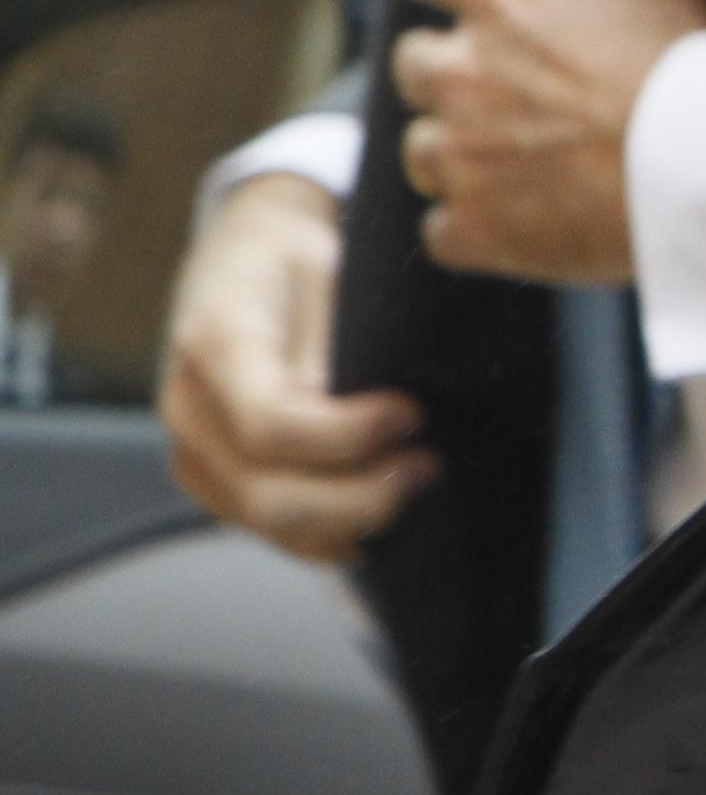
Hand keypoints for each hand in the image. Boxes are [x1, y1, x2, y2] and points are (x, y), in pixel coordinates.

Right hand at [160, 174, 430, 563]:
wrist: (248, 257)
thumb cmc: (303, 260)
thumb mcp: (331, 271)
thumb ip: (340, 344)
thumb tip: (373, 416)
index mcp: (214, 340)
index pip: (271, 425)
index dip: (351, 437)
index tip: (412, 414)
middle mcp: (187, 406)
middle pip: (268, 495)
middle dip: (363, 497)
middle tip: (428, 464)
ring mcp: (193, 450)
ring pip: (269, 525)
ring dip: (354, 521)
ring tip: (415, 482)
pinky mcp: (212, 479)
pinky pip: (267, 532)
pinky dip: (329, 538)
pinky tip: (380, 523)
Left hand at [387, 0, 705, 287]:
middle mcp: (461, 69)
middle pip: (413, 64)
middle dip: (454, 79)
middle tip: (512, 98)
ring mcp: (459, 152)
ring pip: (422, 151)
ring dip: (463, 158)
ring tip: (527, 173)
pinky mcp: (472, 226)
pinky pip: (442, 230)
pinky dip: (476, 231)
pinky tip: (525, 229)